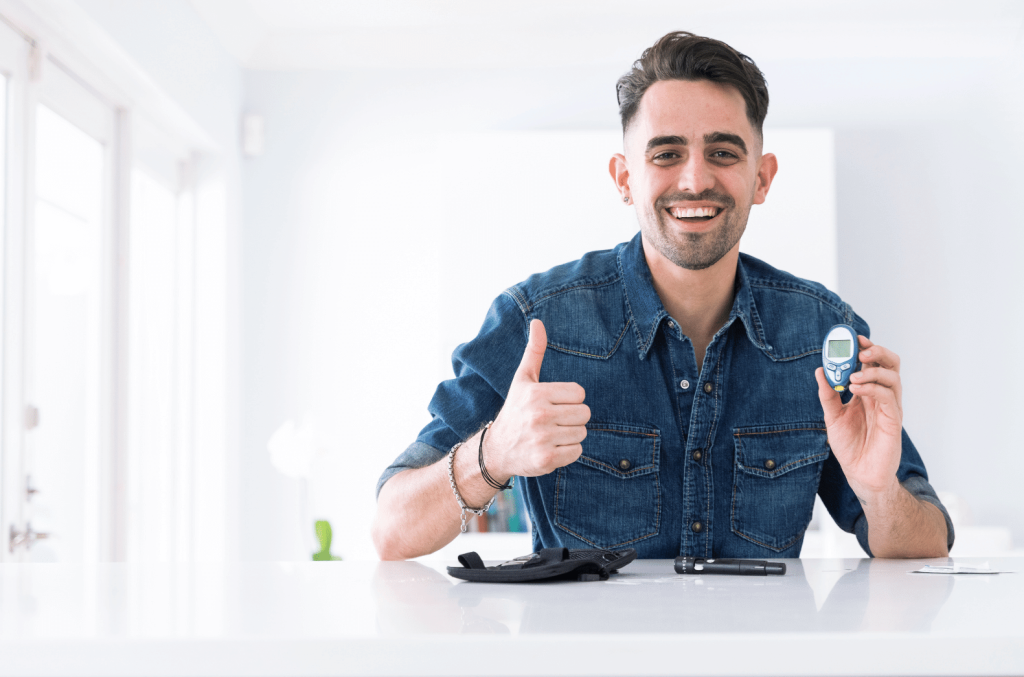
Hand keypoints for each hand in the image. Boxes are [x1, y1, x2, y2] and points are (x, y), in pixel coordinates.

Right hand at [485, 319, 589, 477]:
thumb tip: (538, 322)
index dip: (570, 399)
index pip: (580, 393)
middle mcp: (539, 415)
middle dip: (572, 418)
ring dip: (570, 435)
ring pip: (582, 433)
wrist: (497, 450)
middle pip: (584, 414)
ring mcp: (542, 439)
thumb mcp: (522, 379)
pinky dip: (567, 452)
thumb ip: (534, 351)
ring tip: (551, 434)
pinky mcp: (546, 460)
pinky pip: (577, 452)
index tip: (553, 403)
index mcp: (537, 393)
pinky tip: (551, 448)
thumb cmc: (515, 410)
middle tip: (553, 420)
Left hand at [815, 336, 902, 499]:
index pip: (873, 363)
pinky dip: (873, 388)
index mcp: (868, 392)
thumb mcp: (832, 417)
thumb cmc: (850, 446)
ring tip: (852, 375)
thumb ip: (828, 394)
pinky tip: (855, 388)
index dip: (866, 348)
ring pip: (893, 377)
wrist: (859, 473)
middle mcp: (882, 396)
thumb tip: (819, 370)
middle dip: (877, 352)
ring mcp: (890, 408)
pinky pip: (889, 397)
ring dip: (872, 371)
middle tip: (860, 350)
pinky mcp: (893, 421)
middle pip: (890, 364)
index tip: (853, 338)